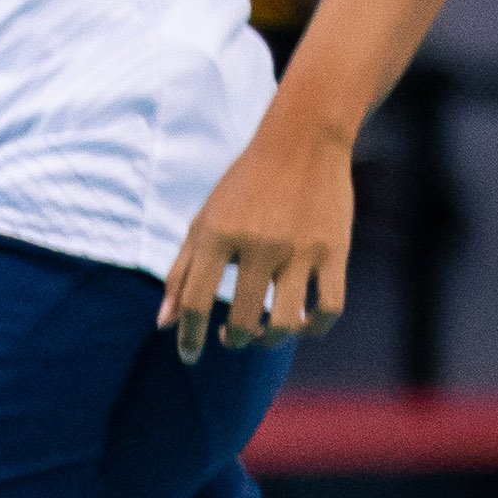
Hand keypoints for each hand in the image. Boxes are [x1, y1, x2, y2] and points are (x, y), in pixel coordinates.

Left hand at [160, 104, 353, 356]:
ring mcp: (299, 249)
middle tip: (234, 336)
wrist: (302, 141)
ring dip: (271, 340)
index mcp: (216, 235)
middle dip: (234, 340)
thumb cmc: (244, 187)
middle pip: (240, 320)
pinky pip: (330, 307)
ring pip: (285, 323)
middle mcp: (256, 244)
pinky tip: (305, 324)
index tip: (190, 356)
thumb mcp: (204, 221)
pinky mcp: (335, 251)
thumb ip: (182, 271)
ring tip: (265, 333)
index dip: (188, 337)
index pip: (193, 302)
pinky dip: (316, 327)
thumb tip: (163, 324)